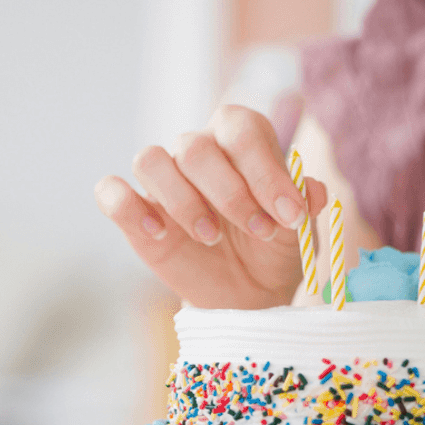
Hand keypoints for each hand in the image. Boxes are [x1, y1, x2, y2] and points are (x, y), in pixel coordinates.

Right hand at [95, 105, 326, 308]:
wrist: (247, 295)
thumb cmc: (272, 249)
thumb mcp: (298, 231)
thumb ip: (304, 205)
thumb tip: (313, 190)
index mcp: (239, 140)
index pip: (241, 128)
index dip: (265, 168)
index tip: (290, 214)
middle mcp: (198, 151)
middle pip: (194, 146)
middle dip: (230, 193)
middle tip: (257, 230)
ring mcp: (163, 181)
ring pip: (149, 159)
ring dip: (182, 201)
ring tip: (211, 237)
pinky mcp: (135, 212)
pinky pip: (110, 191)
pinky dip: (127, 206)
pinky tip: (159, 233)